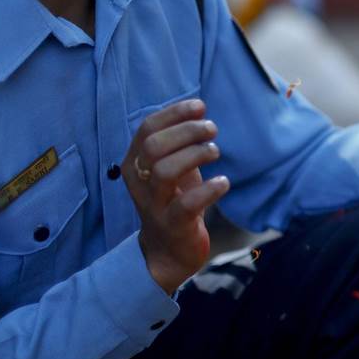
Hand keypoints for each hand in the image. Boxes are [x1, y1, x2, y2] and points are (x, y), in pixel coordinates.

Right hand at [125, 99, 229, 294]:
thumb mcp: (172, 167)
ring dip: (196, 155)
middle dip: (186, 132)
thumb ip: (177, 142)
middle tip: (212, 130)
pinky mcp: (173, 225)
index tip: (200, 106)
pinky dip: (209, 190)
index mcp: (135, 163)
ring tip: (215, 152)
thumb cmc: (173, 200)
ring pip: (165, 172)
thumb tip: (198, 109)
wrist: (168, 251)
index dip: (174, 113)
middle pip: (154, 147)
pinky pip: (186, 205)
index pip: (147, 129)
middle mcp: (139, 183)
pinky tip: (223, 182)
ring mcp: (154, 205)